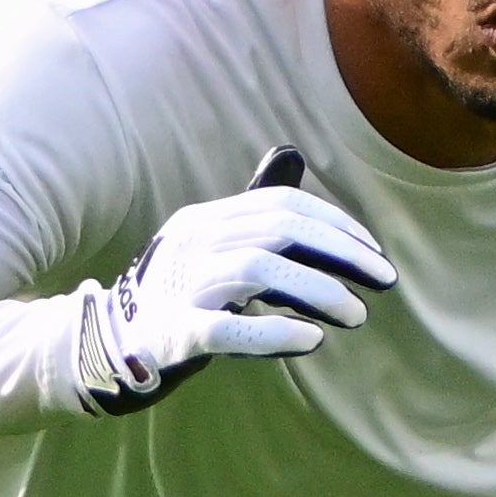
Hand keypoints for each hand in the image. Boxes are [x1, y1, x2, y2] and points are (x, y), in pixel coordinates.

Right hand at [72, 157, 396, 415]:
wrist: (111, 343)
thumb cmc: (177, 294)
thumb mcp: (213, 242)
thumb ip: (253, 209)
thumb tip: (292, 153)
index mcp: (207, 219)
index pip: (284, 206)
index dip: (337, 226)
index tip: (375, 255)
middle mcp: (194, 242)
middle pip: (279, 230)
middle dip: (341, 253)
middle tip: (384, 281)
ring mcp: (182, 285)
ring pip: (257, 271)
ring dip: (318, 291)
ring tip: (356, 314)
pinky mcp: (175, 332)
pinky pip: (226, 328)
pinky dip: (273, 332)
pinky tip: (311, 340)